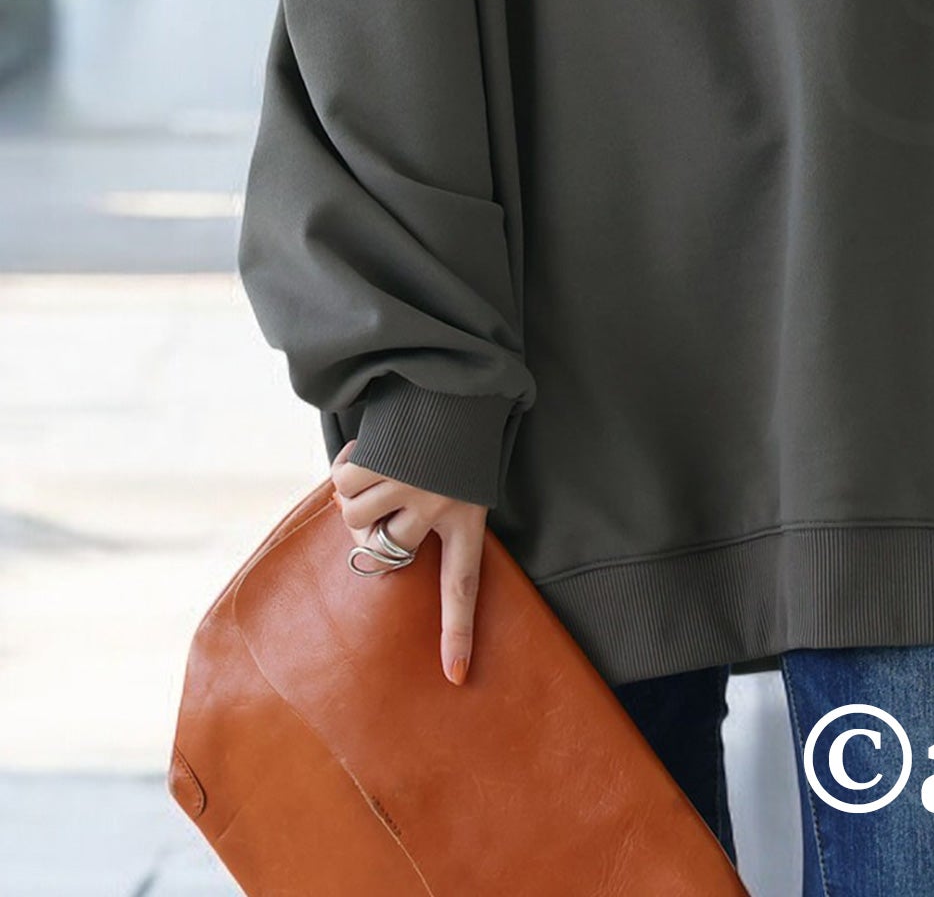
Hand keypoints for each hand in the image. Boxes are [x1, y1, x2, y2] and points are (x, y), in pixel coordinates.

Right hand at [329, 438, 487, 685]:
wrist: (458, 377)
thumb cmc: (458, 436)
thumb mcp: (464, 480)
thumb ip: (436, 517)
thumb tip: (376, 557)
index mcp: (469, 519)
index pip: (464, 587)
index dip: (459, 632)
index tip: (455, 677)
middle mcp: (441, 508)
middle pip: (385, 551)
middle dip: (371, 530)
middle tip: (383, 500)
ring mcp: (412, 484)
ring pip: (355, 517)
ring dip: (355, 493)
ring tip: (378, 468)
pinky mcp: (386, 459)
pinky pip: (343, 483)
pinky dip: (344, 468)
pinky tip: (368, 449)